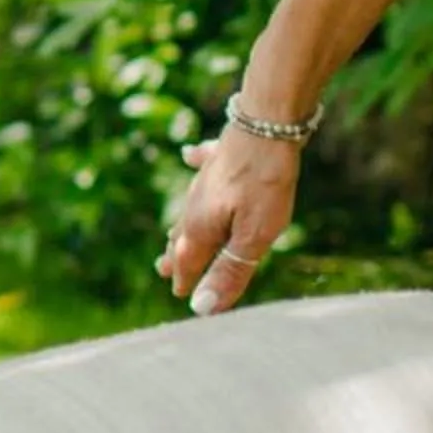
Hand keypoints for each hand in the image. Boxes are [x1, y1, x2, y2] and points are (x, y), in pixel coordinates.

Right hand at [156, 129, 299, 315]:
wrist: (268, 124)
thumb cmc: (264, 184)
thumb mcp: (253, 236)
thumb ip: (229, 271)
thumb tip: (201, 308)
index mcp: (201, 229)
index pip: (189, 264)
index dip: (189, 283)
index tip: (184, 298)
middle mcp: (196, 205)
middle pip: (184, 238)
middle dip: (177, 256)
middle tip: (164, 270)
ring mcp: (205, 180)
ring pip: (189, 208)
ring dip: (182, 225)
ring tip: (174, 234)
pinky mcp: (220, 155)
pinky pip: (202, 163)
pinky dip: (196, 164)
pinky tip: (189, 155)